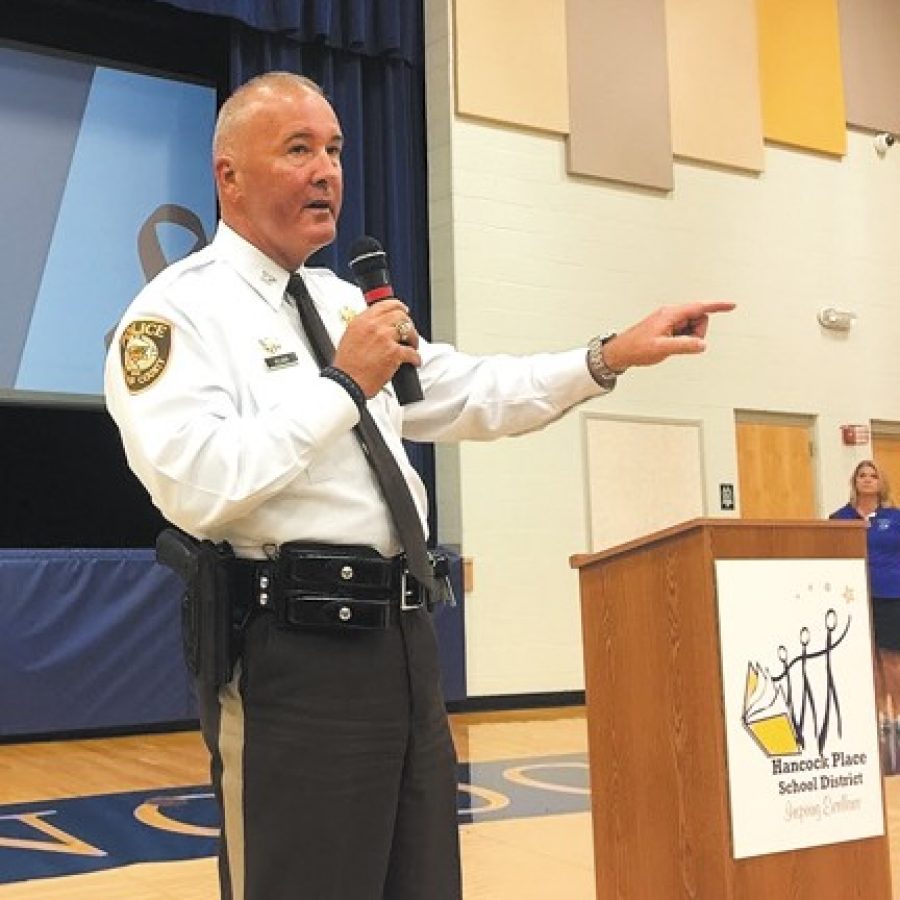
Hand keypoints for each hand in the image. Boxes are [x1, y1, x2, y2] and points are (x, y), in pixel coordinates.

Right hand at [332, 298, 420, 396]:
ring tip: (413, 346)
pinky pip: (412, 352)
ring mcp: (384, 338)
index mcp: (361, 321)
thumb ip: (364, 329)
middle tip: (409, 332)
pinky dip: (416, 358)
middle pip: (400, 315)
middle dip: (408, 323)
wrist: (347, 383)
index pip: (385, 305)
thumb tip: (377, 326)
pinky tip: (415, 361)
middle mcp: (373, 326)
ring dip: (414, 339)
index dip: (398, 307)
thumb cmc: (346, 367)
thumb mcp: (349, 338)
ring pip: (409, 330)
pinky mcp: (394, 353)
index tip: (404, 311)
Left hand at [600, 301, 734, 371]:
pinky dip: (682, 340)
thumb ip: (684, 345)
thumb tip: (702, 345)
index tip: (731, 305)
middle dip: (697, 333)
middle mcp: (670, 314)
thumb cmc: (636, 348)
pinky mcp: (667, 328)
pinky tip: (670, 346)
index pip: (699, 307)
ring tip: (671, 346)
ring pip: (692, 327)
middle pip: (699, 318)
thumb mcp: (662, 348)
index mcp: (670, 314)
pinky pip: (684, 332)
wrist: (620, 352)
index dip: (717, 306)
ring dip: (689, 338)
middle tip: (682, 345)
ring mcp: (668, 320)